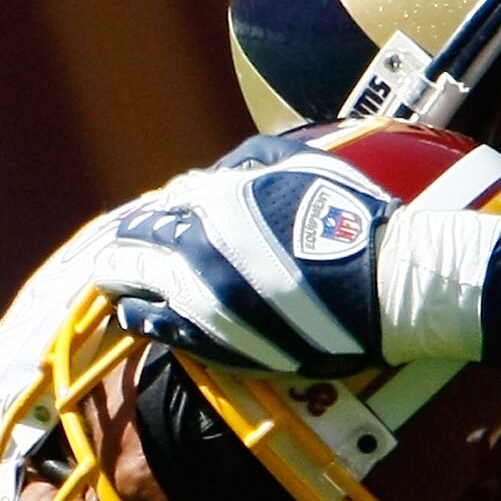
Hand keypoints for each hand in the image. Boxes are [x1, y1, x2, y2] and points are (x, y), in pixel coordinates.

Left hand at [87, 154, 390, 378]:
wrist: (385, 286)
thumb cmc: (354, 219)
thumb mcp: (302, 164)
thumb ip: (249, 163)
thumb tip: (216, 174)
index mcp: (217, 198)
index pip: (167, 201)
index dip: (160, 211)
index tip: (156, 219)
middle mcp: (196, 244)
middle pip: (137, 239)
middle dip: (128, 241)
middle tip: (121, 247)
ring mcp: (199, 295)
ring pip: (133, 282)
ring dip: (121, 277)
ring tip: (114, 279)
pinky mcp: (212, 337)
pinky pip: (155, 327)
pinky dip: (139, 316)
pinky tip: (131, 314)